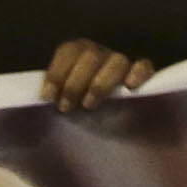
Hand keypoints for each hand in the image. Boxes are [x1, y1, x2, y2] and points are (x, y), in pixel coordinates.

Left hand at [43, 39, 160, 110]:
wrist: (104, 135)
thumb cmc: (76, 117)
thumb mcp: (60, 104)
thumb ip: (52, 96)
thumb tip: (42, 97)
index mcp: (78, 56)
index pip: (68, 51)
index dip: (57, 72)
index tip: (49, 96)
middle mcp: (101, 56)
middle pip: (90, 56)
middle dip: (74, 83)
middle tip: (67, 107)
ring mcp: (122, 65)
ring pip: (117, 61)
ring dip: (101, 83)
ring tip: (89, 104)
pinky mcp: (142, 78)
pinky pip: (144, 66)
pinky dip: (138, 73)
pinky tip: (129, 86)